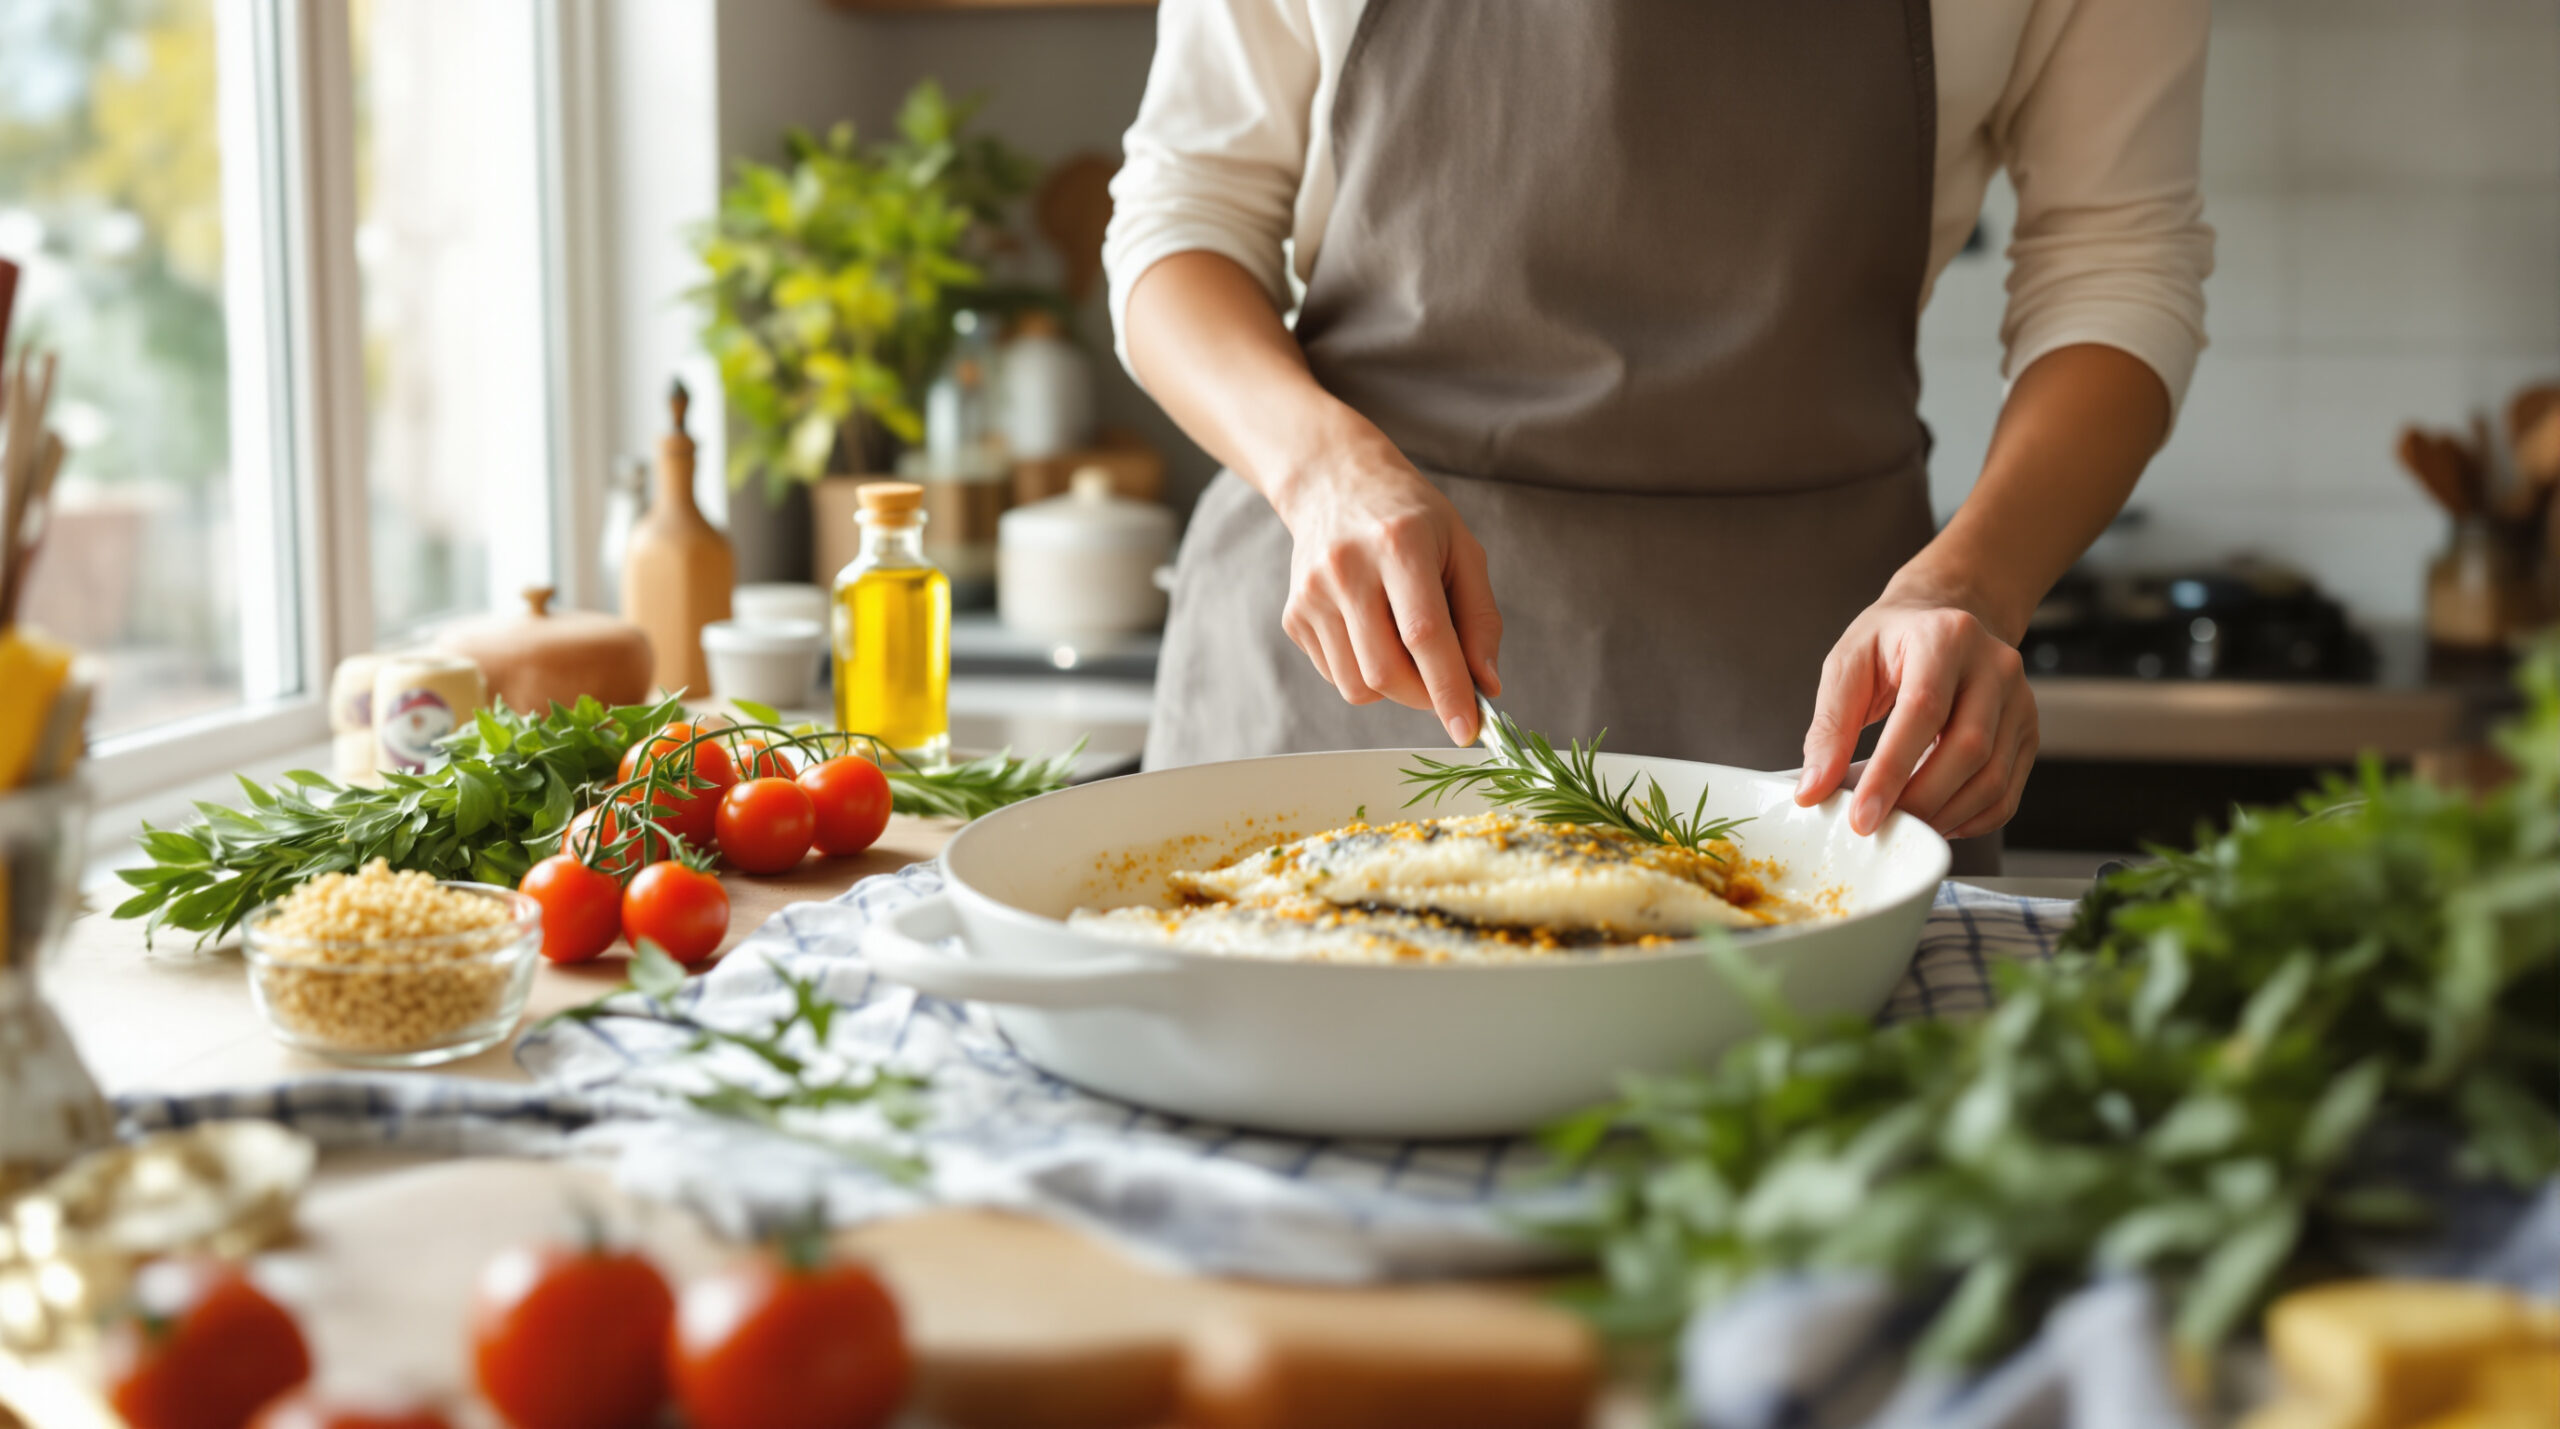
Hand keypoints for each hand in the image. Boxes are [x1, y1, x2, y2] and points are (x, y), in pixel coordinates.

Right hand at [1268, 426, 1502, 744]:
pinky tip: (1374, 632)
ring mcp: (1312, 594)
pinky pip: (1336, 675)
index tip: (1469, 730)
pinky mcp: (1293, 615)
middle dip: (1424, 697)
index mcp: (1399, 544)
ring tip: (1407, 646)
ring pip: (1357, 685)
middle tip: (1446, 687)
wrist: (1334, 482)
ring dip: (1394, 688)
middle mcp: (1347, 568)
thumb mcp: (1463, 550)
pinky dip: (1365, 673)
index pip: (1424, 634)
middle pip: (1385, 671)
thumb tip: (1487, 686)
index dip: (1449, 689)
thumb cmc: (1411, 518)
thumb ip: (1480, 620)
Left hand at [1795, 586, 2037, 839]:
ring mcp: (2020, 700)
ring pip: (1993, 776)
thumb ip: (1830, 727)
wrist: (1944, 618)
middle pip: (1969, 748)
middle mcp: (1994, 666)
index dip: (1891, 771)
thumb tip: (1814, 790)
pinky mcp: (2028, 730)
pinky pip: (2008, 790)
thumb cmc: (1892, 641)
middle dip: (1921, 801)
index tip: (1860, 817)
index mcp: (1945, 637)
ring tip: (1903, 827)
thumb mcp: (1848, 665)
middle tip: (1879, 829)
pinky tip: (1937, 821)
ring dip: (1946, 815)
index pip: (1922, 711)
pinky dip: (1972, 818)